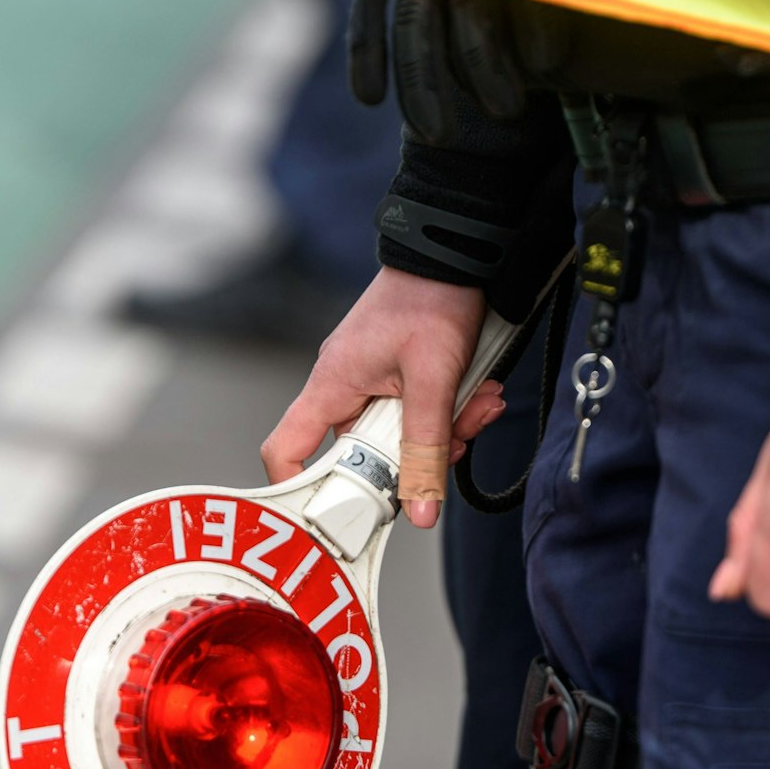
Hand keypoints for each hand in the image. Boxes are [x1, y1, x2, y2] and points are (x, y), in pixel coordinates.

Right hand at [262, 267, 505, 527]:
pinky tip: (483, 394)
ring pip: (404, 437)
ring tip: (482, 403)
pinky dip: (454, 411)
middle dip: (417, 456)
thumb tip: (419, 514)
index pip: (286, 448)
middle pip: (365, 456)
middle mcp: (345, 389)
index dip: (296, 487)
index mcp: (332, 386)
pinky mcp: (401, 378)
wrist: (457, 252)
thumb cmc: (431, 299)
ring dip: (448, 431)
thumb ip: (427, 449)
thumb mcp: (433, 381)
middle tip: (456, 442)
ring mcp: (374, 383)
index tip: (330, 515)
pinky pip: (422, 414)